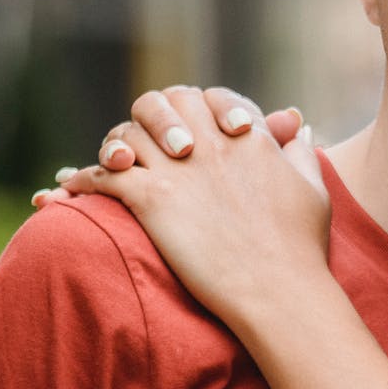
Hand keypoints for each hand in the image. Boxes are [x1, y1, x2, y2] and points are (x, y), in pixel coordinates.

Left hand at [48, 87, 331, 331]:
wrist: (279, 289)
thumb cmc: (302, 248)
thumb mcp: (313, 190)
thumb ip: (302, 153)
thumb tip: (297, 126)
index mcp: (248, 137)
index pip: (208, 99)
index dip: (195, 110)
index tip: (189, 131)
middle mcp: (210, 143)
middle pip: (165, 103)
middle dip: (152, 119)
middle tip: (147, 143)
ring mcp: (179, 169)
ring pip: (129, 134)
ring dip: (116, 146)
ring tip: (110, 164)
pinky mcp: (152, 198)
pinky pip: (104, 175)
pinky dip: (84, 179)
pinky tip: (73, 189)